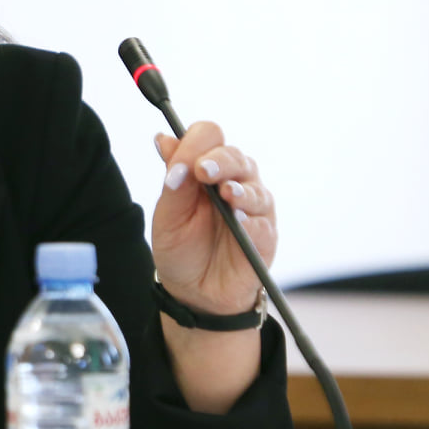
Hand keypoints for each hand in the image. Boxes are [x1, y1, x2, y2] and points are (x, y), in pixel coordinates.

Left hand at [150, 122, 276, 316]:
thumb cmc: (181, 247)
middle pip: (235, 156)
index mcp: (207, 169)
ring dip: (240, 189)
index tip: (181, 163)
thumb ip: (173, 178)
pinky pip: (264, 224)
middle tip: (202, 171)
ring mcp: (253, 207)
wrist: (193, 292)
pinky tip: (241, 222)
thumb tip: (162, 138)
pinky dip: (253, 222)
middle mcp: (234, 181)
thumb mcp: (168, 214)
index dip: (195, 143)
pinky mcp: (266, 235)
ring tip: (227, 195)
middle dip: (219, 161)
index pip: (209, 137)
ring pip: (255, 187)